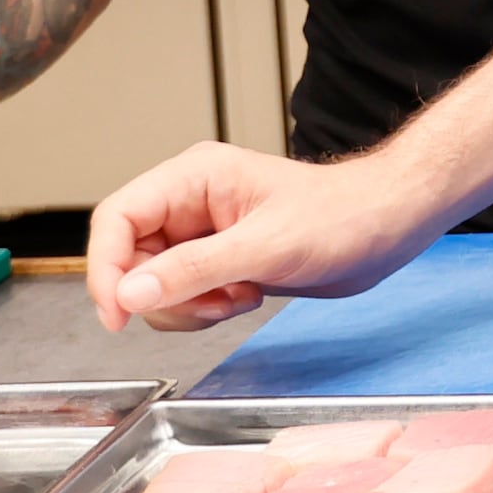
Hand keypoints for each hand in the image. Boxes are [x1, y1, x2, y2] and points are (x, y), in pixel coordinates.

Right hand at [83, 144, 426, 335]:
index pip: (117, 219)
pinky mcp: (219, 260)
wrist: (386, 227)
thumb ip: (194, 270)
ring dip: (187, 306)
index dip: (105, 268)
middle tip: (209, 304)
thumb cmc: (341, 218)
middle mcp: (190, 202)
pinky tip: (247, 298)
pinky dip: (205, 309)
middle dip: (162, 294)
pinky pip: (184, 294)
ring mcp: (203, 233)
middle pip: (130, 258)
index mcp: (193, 178)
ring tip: (237, 297)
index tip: (117, 314)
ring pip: (154, 283)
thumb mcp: (266, 247)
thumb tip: (130, 294)